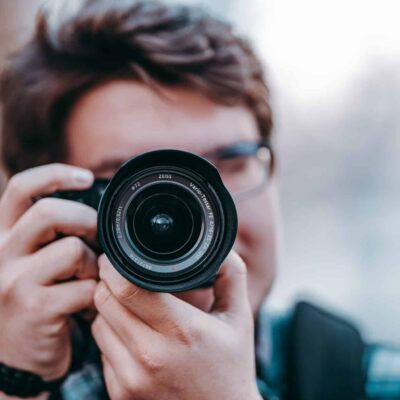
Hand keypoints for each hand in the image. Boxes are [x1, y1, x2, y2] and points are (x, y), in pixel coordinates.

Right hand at [0, 164, 98, 380]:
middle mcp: (0, 254)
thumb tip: (96, 211)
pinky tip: (88, 304)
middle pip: (49, 212)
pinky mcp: (36, 308)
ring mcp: (14, 281)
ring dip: (94, 264)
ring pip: (73, 249)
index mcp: (3, 236)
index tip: (86, 177)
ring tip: (90, 280)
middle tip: (98, 239)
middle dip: (86, 221)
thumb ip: (51, 236)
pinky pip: (85, 286)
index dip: (55, 175)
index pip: (21, 189)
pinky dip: (97, 293)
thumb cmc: (35, 301)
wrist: (15, 361)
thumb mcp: (33, 262)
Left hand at [92, 251, 261, 399]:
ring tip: (129, 304)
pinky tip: (132, 333)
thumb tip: (220, 247)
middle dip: (108, 282)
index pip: (128, 288)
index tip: (118, 257)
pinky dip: (111, 334)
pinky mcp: (120, 394)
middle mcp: (151, 356)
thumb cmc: (232, 366)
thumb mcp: (239, 317)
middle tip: (120, 274)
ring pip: (99, 324)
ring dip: (108, 308)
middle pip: (105, 302)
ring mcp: (131, 379)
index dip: (116, 267)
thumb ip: (231, 276)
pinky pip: (102, 350)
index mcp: (182, 331)